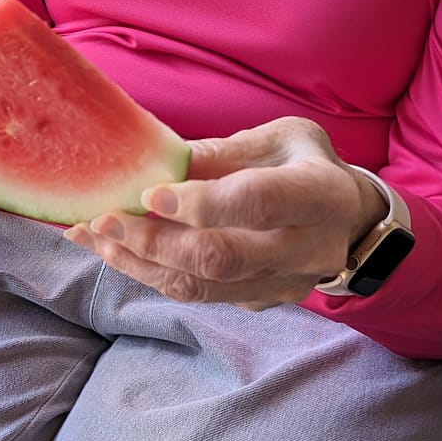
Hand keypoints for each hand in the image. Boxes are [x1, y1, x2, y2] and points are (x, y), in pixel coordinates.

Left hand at [64, 117, 386, 310]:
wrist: (350, 221)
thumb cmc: (306, 165)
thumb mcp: (280, 138)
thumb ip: (225, 151)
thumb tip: (160, 157)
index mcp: (319, 194)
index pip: (257, 203)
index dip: (201, 203)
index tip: (149, 194)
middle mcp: (307, 249)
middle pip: (222, 257)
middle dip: (154, 241)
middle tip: (102, 220)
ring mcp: (284, 285)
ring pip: (202, 286)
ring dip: (139, 263)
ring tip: (91, 236)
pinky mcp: (260, 302)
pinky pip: (198, 295)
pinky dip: (150, 273)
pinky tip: (114, 250)